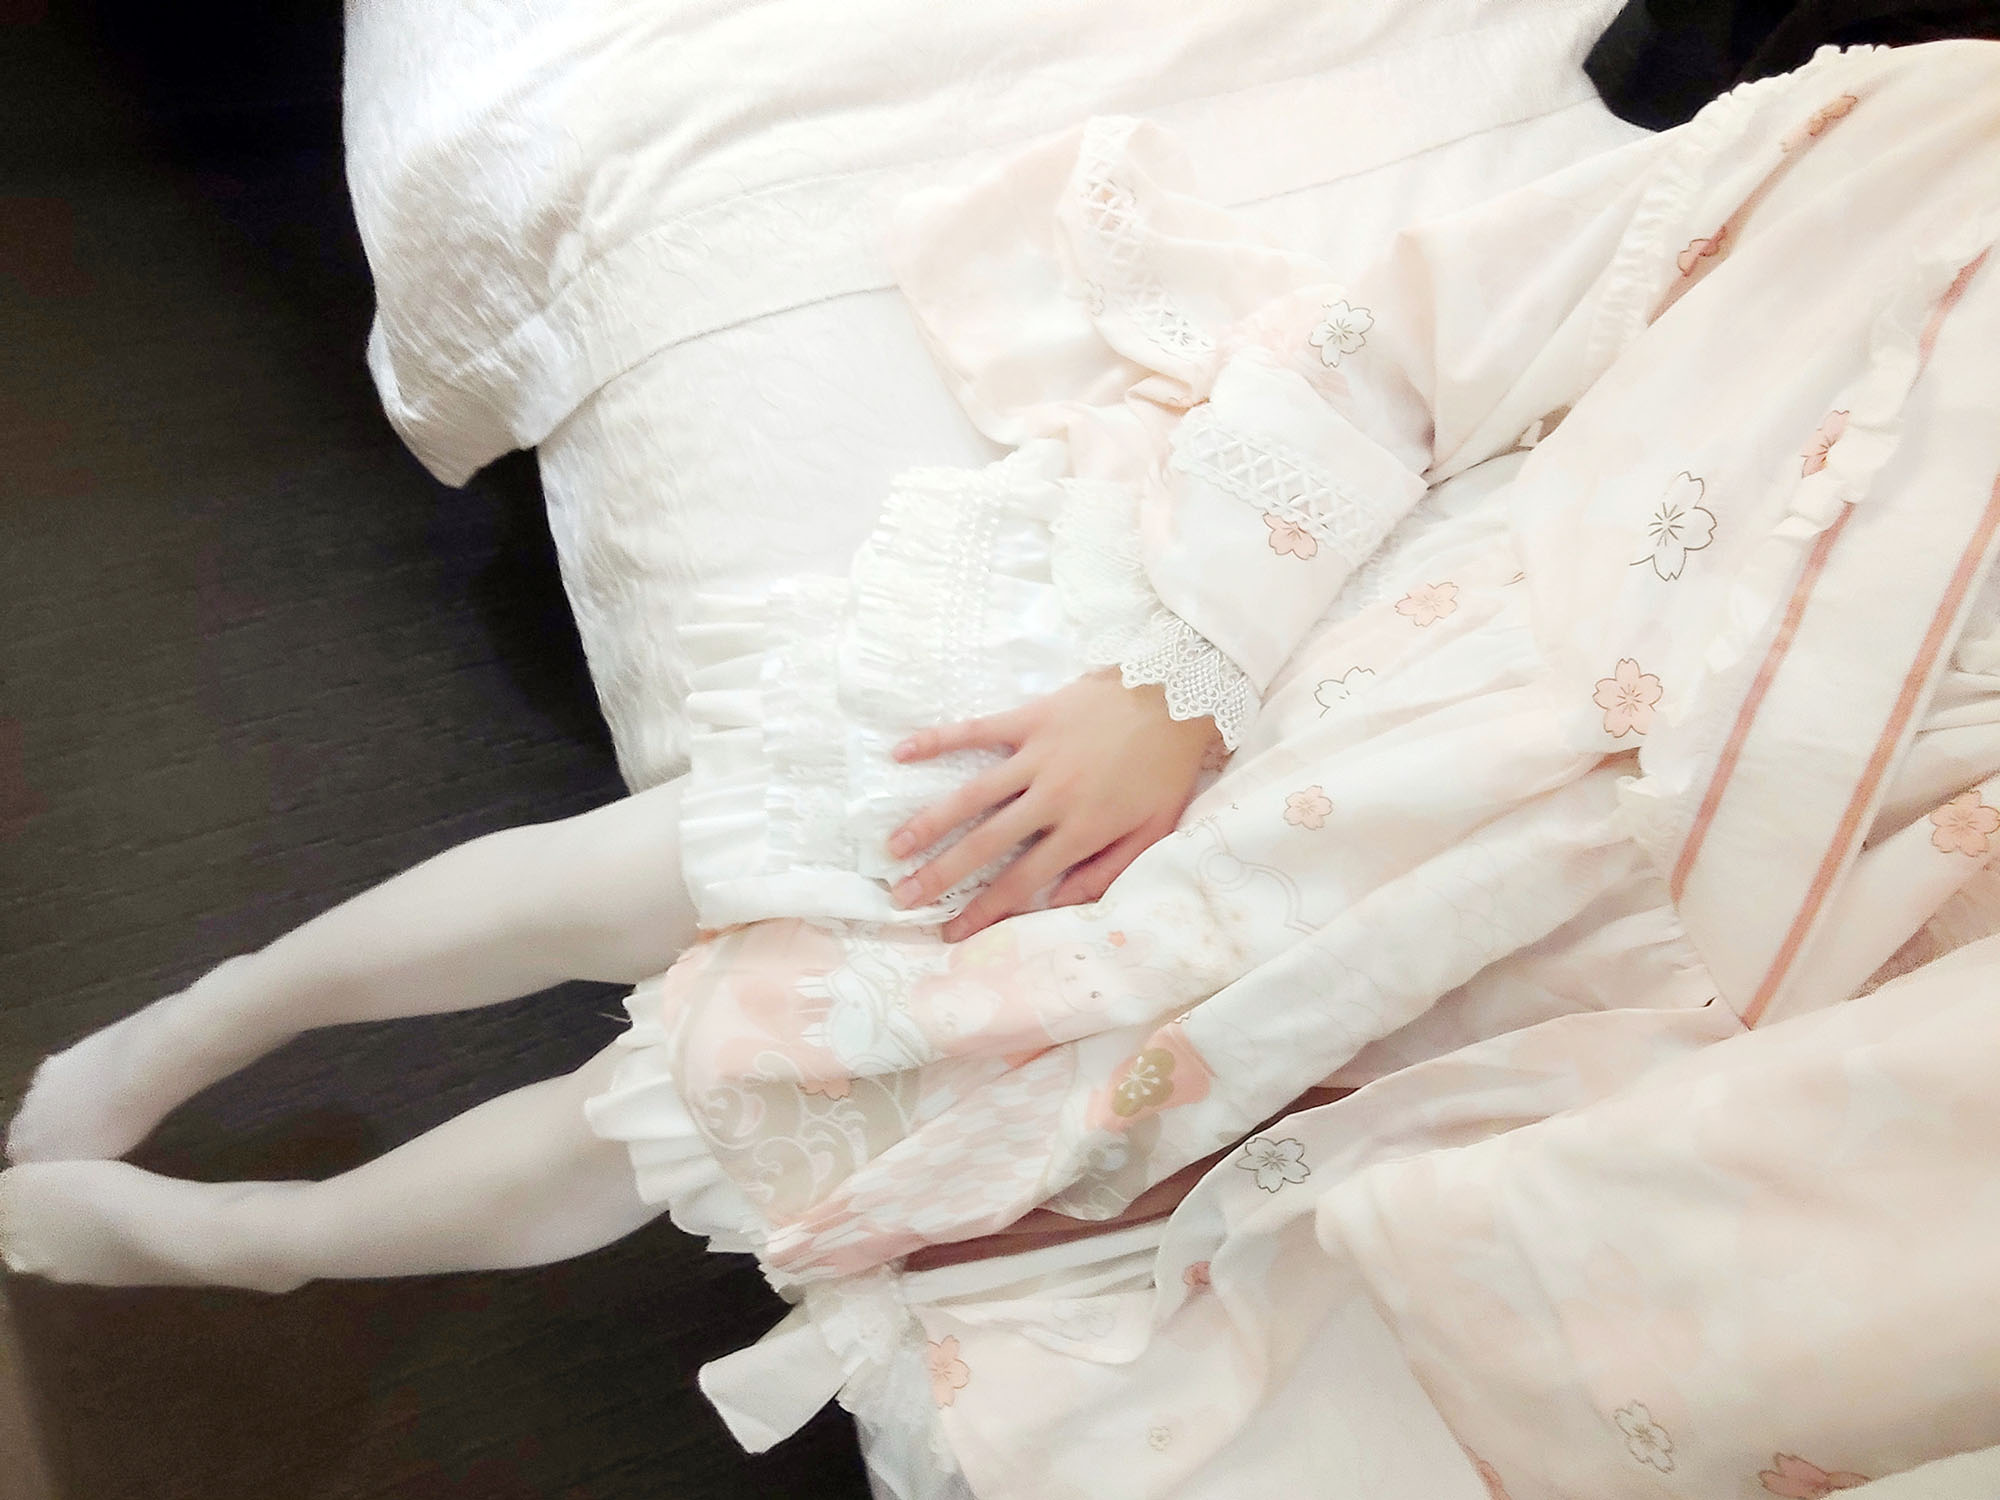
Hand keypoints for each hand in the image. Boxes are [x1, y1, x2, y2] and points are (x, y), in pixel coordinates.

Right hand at [887, 670, 1219, 939]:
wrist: (1180, 695)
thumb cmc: (1166, 768)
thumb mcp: (1154, 831)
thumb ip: (1108, 871)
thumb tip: (1060, 903)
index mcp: (1084, 829)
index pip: (1023, 881)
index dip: (984, 910)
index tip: (952, 931)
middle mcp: (1053, 796)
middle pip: (985, 844)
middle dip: (940, 876)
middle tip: (902, 898)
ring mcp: (1038, 755)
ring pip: (972, 795)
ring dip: (928, 823)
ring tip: (894, 848)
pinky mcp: (1030, 718)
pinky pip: (975, 730)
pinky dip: (937, 741)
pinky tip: (900, 753)